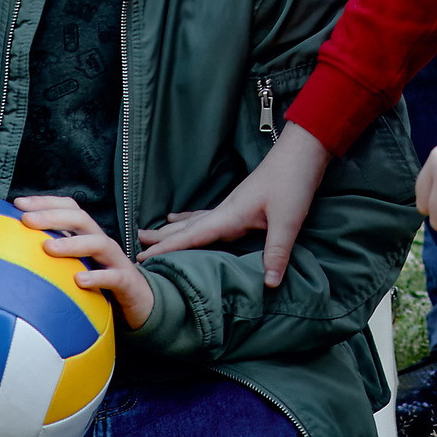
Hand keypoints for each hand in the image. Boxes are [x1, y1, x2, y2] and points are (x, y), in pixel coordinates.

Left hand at [14, 194, 155, 328]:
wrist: (140, 301)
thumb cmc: (102, 282)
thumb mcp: (79, 264)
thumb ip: (57, 255)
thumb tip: (18, 250)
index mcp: (89, 235)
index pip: (69, 209)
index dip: (46, 202)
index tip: (18, 203)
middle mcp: (102, 242)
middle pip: (81, 219)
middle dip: (53, 216)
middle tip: (26, 220)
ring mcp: (115, 260)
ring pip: (97, 243)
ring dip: (72, 243)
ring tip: (48, 247)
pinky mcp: (126, 281)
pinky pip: (113, 277)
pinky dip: (97, 278)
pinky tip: (78, 282)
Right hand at [143, 126, 330, 289]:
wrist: (303, 151)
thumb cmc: (293, 182)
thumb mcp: (288, 220)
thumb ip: (276, 252)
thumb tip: (267, 285)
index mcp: (229, 215)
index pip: (191, 236)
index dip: (166, 248)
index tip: (140, 259)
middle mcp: (225, 210)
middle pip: (185, 227)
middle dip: (160, 238)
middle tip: (134, 247)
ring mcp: (231, 205)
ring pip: (193, 221)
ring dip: (172, 229)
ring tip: (151, 232)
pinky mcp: (241, 203)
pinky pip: (207, 216)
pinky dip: (191, 220)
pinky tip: (184, 217)